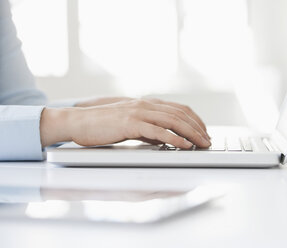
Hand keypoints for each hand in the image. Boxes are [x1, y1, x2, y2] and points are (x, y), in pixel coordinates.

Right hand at [75, 96, 207, 134]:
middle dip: (198, 128)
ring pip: (173, 121)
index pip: (179, 109)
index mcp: (146, 104)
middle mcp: (145, 105)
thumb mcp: (129, 126)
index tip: (203, 132)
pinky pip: (158, 131)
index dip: (194, 120)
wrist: (78, 122)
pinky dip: (175, 139)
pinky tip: (185, 146)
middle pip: (180, 114)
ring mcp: (138, 113)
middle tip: (208, 140)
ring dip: (191, 133)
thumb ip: (147, 130)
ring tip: (202, 144)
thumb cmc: (101, 125)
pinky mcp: (131, 124)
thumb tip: (164, 139)